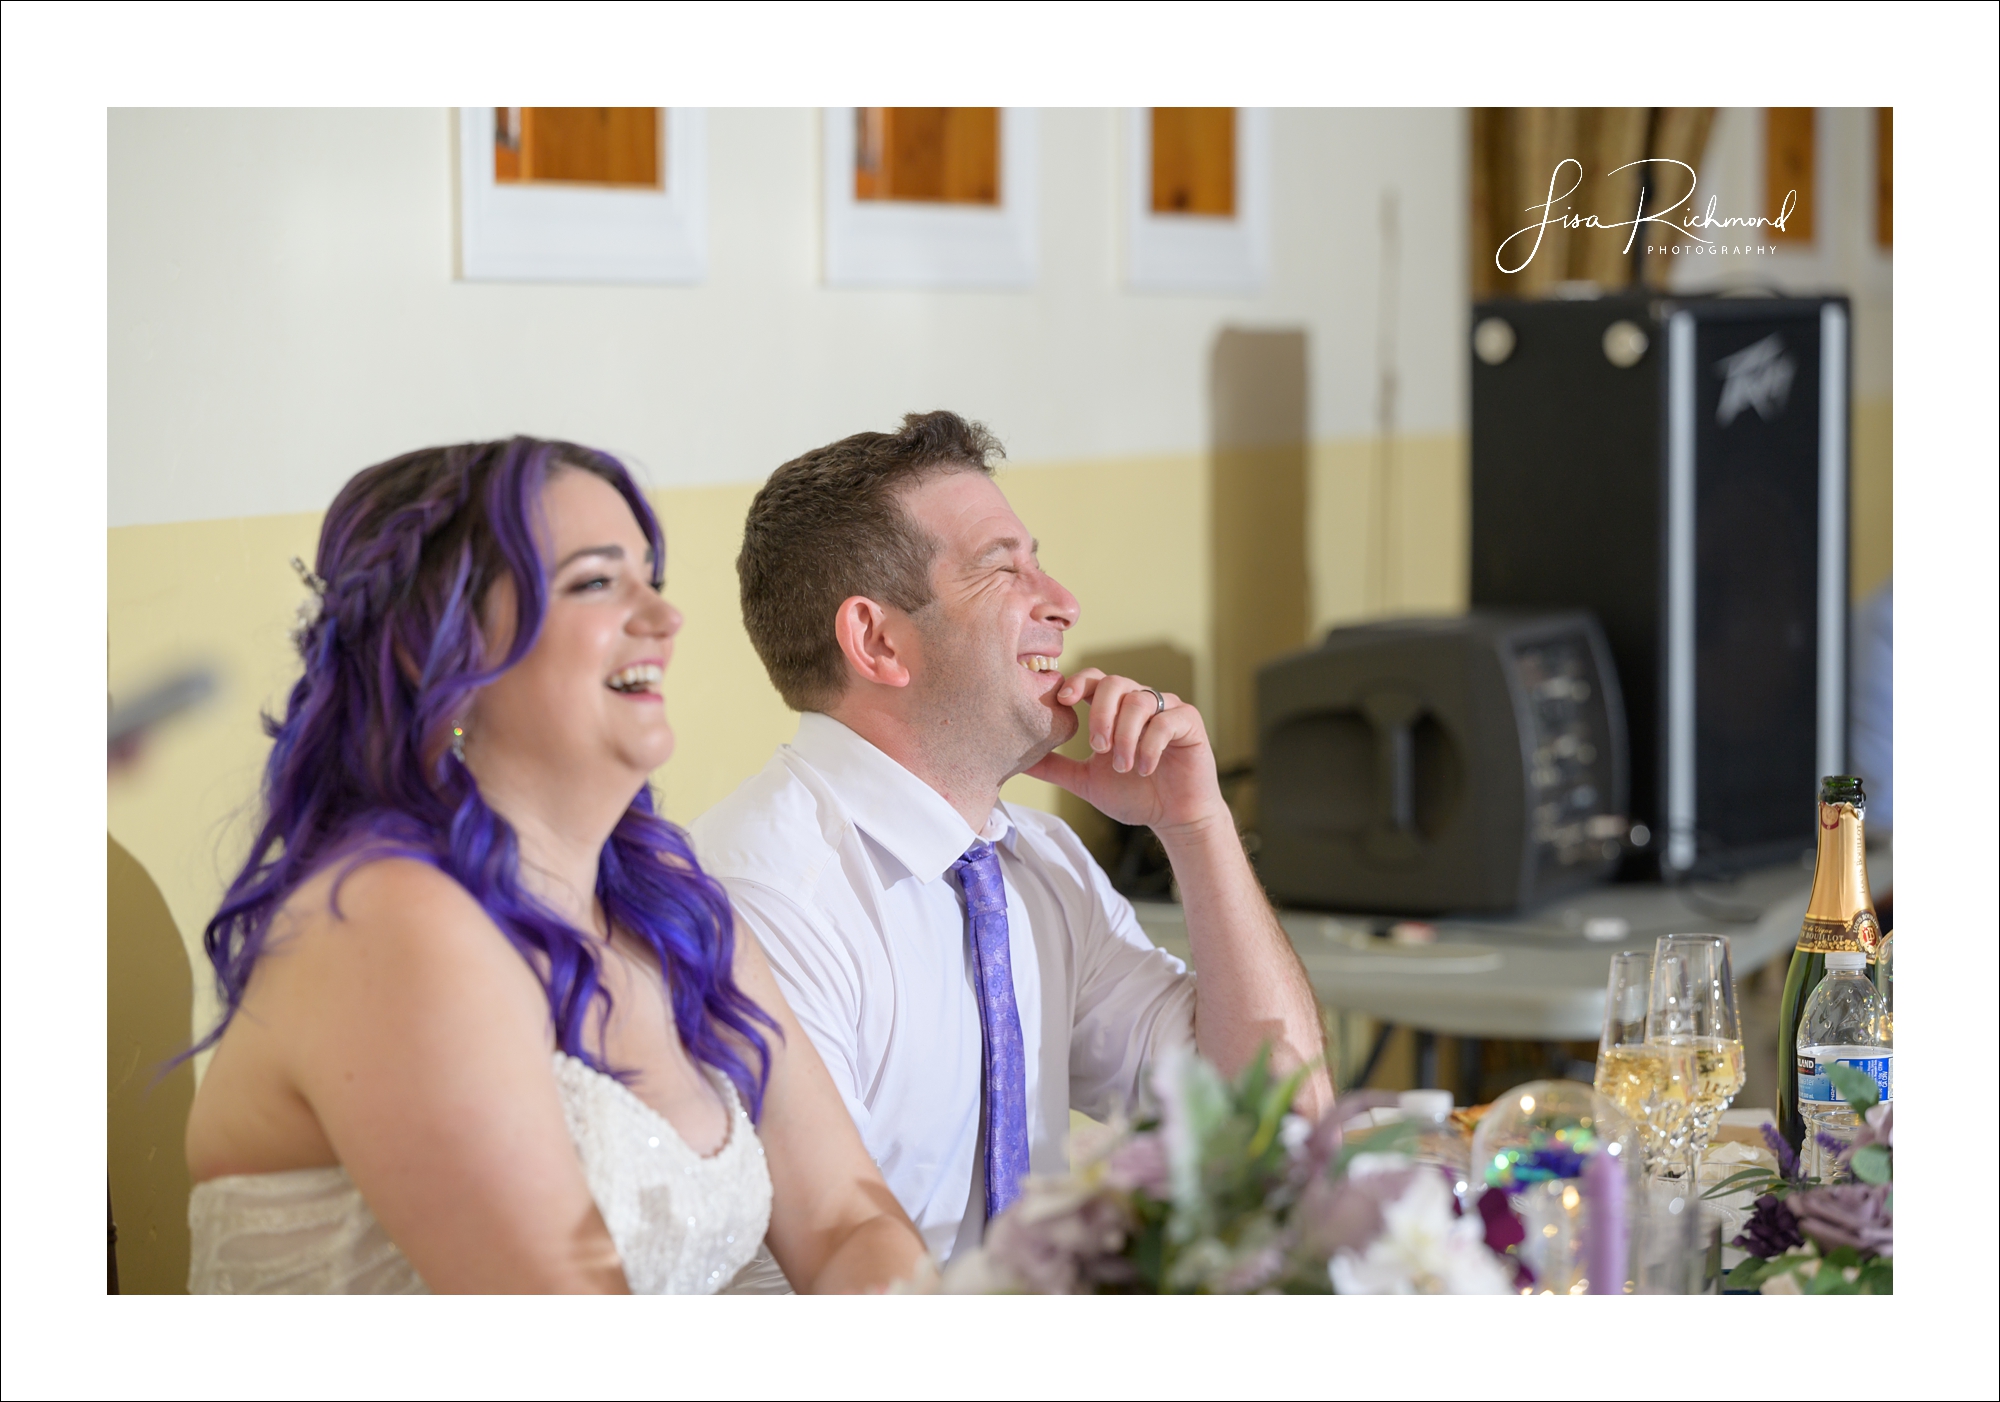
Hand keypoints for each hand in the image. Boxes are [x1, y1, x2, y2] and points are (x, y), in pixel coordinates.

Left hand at [1025, 671, 1229, 836]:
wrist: (1173, 818)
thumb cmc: (1133, 795)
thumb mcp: (1085, 780)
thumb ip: (1055, 767)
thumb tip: (1016, 761)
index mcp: (1114, 709)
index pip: (1093, 680)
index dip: (1077, 683)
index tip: (1062, 701)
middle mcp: (1139, 702)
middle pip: (1115, 682)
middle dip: (1100, 713)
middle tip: (1097, 747)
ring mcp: (1165, 709)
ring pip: (1140, 700)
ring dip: (1126, 734)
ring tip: (1122, 766)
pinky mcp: (1188, 722)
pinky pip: (1166, 720)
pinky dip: (1150, 744)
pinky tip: (1144, 768)